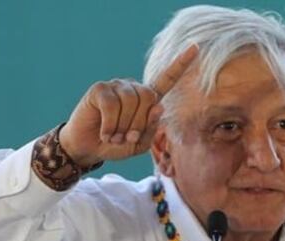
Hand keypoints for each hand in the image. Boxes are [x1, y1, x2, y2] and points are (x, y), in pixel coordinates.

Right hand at [57, 44, 197, 166]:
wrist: (88, 148)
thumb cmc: (116, 144)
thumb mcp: (139, 144)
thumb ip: (151, 129)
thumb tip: (158, 107)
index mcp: (148, 100)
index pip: (167, 79)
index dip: (181, 63)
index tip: (195, 47)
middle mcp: (134, 88)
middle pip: (149, 98)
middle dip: (139, 123)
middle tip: (127, 138)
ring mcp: (117, 86)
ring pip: (131, 102)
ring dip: (123, 127)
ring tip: (114, 136)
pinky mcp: (100, 88)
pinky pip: (112, 106)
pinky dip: (111, 125)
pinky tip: (105, 133)